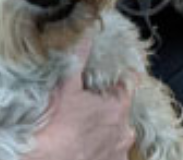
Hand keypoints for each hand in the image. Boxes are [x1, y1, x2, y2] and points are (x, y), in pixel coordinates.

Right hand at [24, 38, 135, 159]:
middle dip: (105, 105)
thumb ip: (78, 58)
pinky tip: (83, 145)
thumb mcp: (64, 87)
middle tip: (84, 103)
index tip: (111, 74)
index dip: (118, 76)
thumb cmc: (53, 129)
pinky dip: (100, 149)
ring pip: (115, 133)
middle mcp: (124, 131)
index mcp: (118, 107)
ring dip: (102, 129)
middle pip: (119, 109)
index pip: (129, 83)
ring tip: (80, 127)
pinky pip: (110, 153)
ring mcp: (117, 152)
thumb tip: (86, 35)